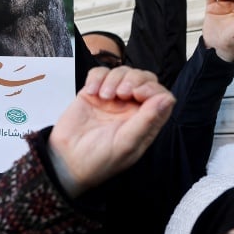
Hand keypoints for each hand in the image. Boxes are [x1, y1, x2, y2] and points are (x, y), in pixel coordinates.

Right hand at [48, 66, 175, 197]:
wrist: (65, 161)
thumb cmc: (99, 161)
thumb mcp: (126, 143)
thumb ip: (147, 120)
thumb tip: (167, 99)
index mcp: (145, 122)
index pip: (161, 96)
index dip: (153, 89)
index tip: (138, 94)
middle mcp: (132, 109)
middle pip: (144, 79)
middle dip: (134, 79)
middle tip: (121, 93)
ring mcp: (112, 100)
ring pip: (123, 72)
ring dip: (114, 79)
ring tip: (104, 96)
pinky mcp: (93, 93)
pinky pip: (100, 73)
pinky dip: (97, 77)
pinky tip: (92, 92)